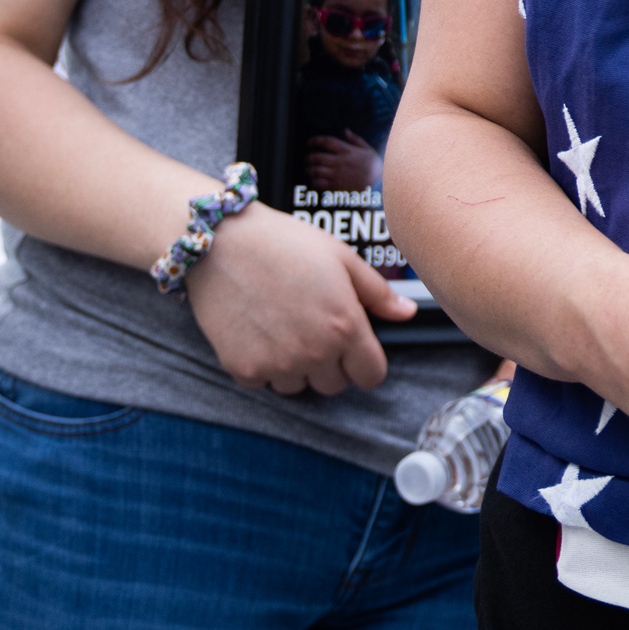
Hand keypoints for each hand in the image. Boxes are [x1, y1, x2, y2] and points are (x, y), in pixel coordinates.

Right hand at [186, 203, 413, 393]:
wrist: (221, 243)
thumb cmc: (286, 244)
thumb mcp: (342, 258)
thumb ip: (378, 292)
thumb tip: (407, 312)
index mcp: (345, 327)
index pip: (371, 376)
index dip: (366, 363)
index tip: (355, 348)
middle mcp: (313, 353)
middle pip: (335, 385)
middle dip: (332, 364)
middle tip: (315, 329)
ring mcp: (275, 364)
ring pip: (298, 386)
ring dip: (296, 367)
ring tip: (285, 327)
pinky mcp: (242, 368)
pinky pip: (262, 382)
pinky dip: (262, 365)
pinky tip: (259, 332)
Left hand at [305, 131, 381, 191]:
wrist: (379, 186)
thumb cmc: (374, 168)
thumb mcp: (368, 150)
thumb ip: (356, 140)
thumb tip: (346, 131)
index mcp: (348, 151)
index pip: (327, 142)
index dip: (316, 140)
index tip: (310, 142)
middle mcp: (340, 162)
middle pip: (317, 157)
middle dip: (309, 157)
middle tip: (307, 158)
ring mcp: (337, 175)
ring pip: (316, 170)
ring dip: (309, 169)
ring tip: (308, 169)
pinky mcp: (336, 186)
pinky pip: (319, 183)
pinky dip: (314, 180)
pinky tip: (314, 179)